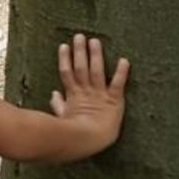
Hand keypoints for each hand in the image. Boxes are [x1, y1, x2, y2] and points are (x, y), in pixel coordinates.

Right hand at [50, 33, 129, 151]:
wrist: (85, 141)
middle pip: (81, 67)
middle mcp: (86, 92)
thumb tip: (53, 94)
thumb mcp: (62, 118)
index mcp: (74, 96)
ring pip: (96, 70)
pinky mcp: (113, 101)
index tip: (63, 46)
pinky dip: (121, 72)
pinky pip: (117, 83)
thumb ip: (58, 105)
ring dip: (95, 55)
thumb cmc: (73, 134)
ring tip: (94, 41)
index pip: (67, 73)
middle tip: (79, 36)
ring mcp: (99, 95)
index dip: (65, 59)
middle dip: (80, 51)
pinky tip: (124, 60)